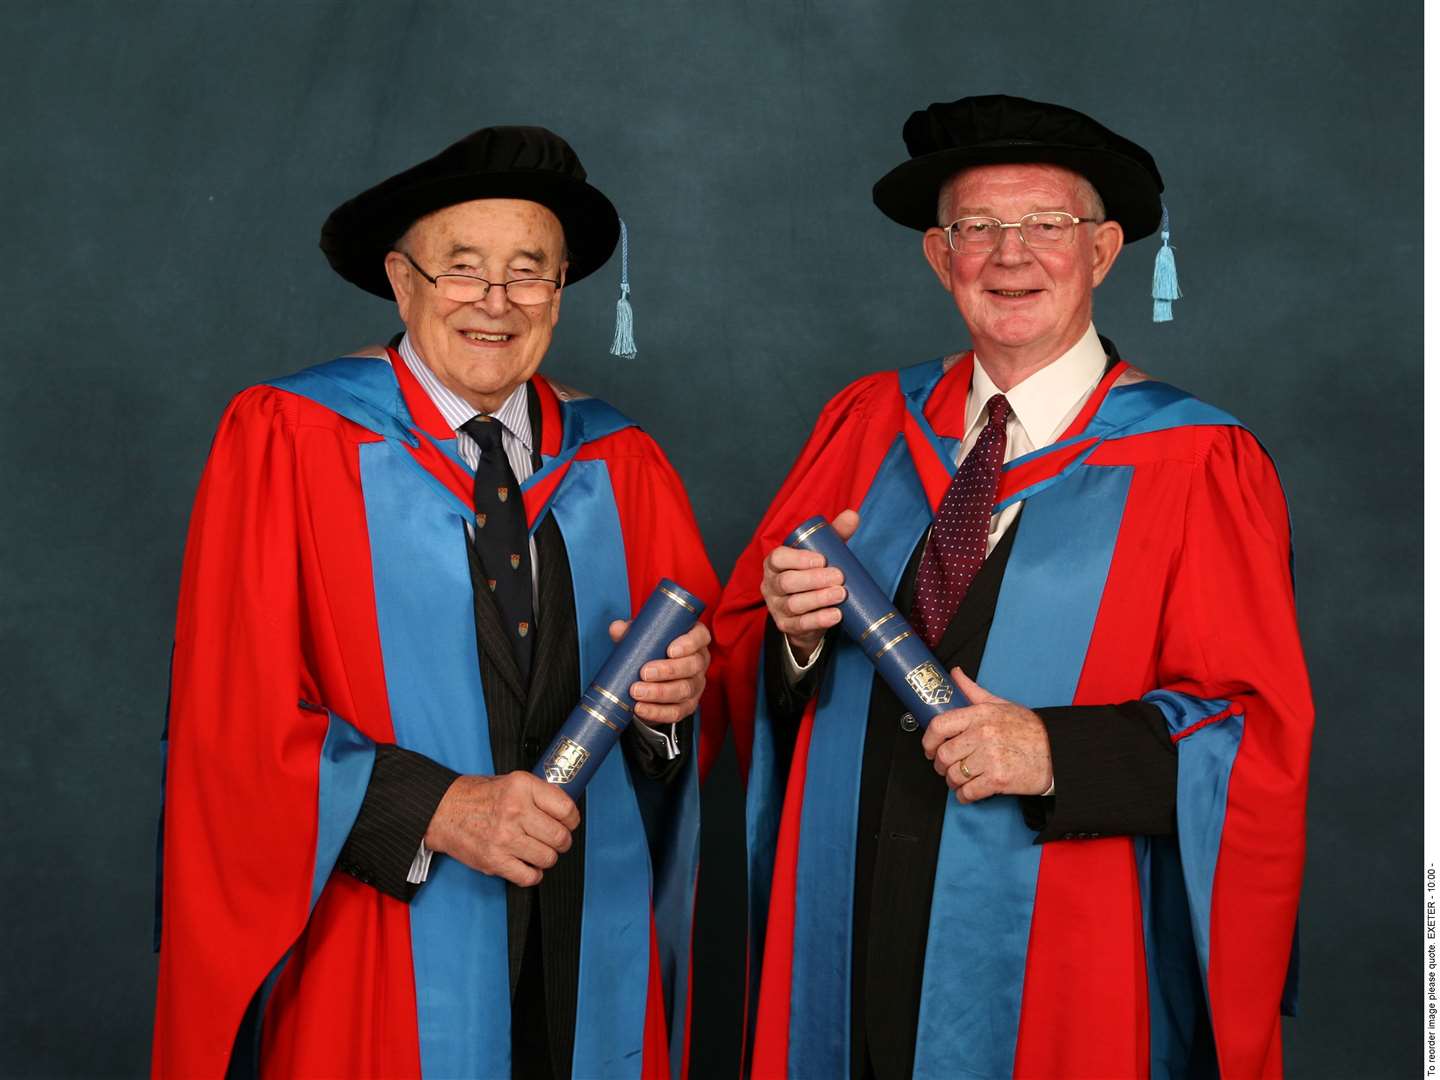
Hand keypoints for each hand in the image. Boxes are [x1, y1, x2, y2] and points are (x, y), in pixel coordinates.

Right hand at [424, 772, 579, 886]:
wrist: (442, 811)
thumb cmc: (477, 796)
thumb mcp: (512, 781)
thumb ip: (539, 793)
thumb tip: (566, 809)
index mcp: (522, 787)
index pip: (566, 808)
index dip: (572, 819)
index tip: (569, 822)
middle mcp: (515, 811)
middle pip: (560, 837)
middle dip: (562, 841)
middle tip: (556, 839)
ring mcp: (504, 838)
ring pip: (548, 858)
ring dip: (547, 857)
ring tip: (537, 850)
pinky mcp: (494, 861)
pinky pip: (529, 877)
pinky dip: (532, 874)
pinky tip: (526, 864)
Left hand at [610, 618, 710, 723]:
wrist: (651, 680)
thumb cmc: (651, 652)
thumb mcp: (642, 639)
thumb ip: (631, 632)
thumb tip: (617, 628)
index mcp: (694, 640)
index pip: (700, 637)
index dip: (689, 643)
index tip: (670, 650)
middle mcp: (699, 662)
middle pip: (693, 665)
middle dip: (668, 670)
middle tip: (644, 673)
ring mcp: (695, 685)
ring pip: (684, 690)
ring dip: (659, 692)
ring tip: (636, 692)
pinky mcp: (688, 706)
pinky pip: (676, 712)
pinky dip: (657, 712)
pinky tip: (640, 708)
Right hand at [760, 509, 860, 661]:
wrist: (806, 612)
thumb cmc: (812, 574)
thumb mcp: (821, 554)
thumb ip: (834, 534)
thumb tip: (852, 515)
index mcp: (776, 564)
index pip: (778, 558)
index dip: (798, 558)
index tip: (822, 559)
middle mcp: (771, 585)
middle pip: (787, 582)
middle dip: (814, 579)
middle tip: (839, 576)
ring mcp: (777, 607)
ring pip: (794, 604)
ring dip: (819, 599)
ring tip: (840, 594)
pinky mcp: (786, 626)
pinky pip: (800, 624)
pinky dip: (819, 619)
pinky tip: (835, 615)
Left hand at [921, 668, 1052, 802]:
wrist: (1058, 751)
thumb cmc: (1030, 729)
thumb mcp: (1001, 704)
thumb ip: (973, 691)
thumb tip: (955, 674)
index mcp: (980, 714)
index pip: (939, 725)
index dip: (928, 740)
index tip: (929, 748)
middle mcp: (983, 735)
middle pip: (944, 755)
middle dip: (940, 765)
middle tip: (945, 767)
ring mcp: (990, 758)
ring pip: (954, 775)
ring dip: (952, 782)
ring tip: (959, 780)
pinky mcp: (998, 779)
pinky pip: (969, 792)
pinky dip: (964, 796)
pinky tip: (968, 792)